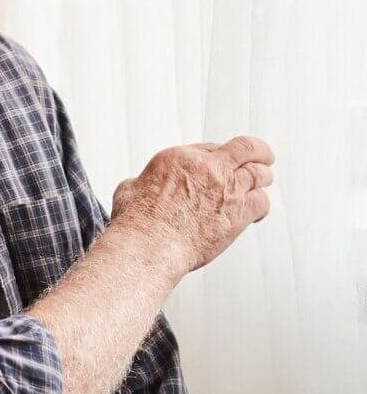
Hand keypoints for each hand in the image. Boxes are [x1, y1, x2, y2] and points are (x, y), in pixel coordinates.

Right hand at [111, 134, 274, 275]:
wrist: (150, 245)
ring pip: (259, 173)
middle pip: (246, 147)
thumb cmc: (137, 222)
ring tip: (264, 181)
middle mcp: (208, 167)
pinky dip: (262, 205)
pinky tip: (258, 212)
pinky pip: (262, 202)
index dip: (218, 156)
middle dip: (258, 150)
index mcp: (180, 158)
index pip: (210, 148)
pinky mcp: (238, 213)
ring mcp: (226, 188)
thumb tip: (138, 187)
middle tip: (264, 155)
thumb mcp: (129, 190)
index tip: (220, 164)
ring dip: (263, 177)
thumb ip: (141, 183)